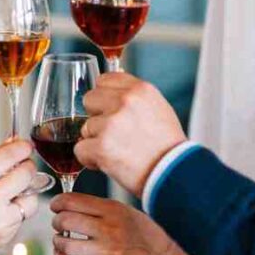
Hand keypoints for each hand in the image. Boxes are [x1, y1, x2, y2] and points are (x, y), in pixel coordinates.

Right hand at [0, 141, 38, 254]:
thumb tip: (14, 143)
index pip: (9, 155)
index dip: (22, 147)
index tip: (26, 146)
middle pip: (26, 174)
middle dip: (27, 167)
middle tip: (20, 167)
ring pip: (32, 198)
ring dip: (26, 192)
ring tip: (8, 194)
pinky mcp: (6, 236)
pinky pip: (24, 216)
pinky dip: (18, 210)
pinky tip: (0, 211)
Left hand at [50, 193, 209, 254]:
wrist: (167, 254)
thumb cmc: (145, 231)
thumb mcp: (124, 210)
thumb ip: (98, 208)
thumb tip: (68, 206)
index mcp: (112, 209)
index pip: (71, 201)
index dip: (57, 203)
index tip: (57, 206)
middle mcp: (108, 229)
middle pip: (65, 221)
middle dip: (57, 222)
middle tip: (60, 225)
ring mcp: (108, 252)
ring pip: (66, 245)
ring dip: (58, 243)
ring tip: (63, 242)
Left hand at [75, 73, 186, 196]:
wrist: (174, 174)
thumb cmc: (168, 146)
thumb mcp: (158, 108)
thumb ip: (134, 97)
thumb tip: (110, 90)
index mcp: (140, 89)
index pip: (104, 80)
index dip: (104, 99)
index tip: (111, 112)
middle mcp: (125, 102)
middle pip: (89, 99)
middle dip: (97, 118)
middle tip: (115, 134)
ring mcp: (111, 124)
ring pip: (85, 128)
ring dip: (96, 142)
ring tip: (118, 152)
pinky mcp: (101, 147)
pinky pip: (80, 149)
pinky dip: (90, 159)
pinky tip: (110, 163)